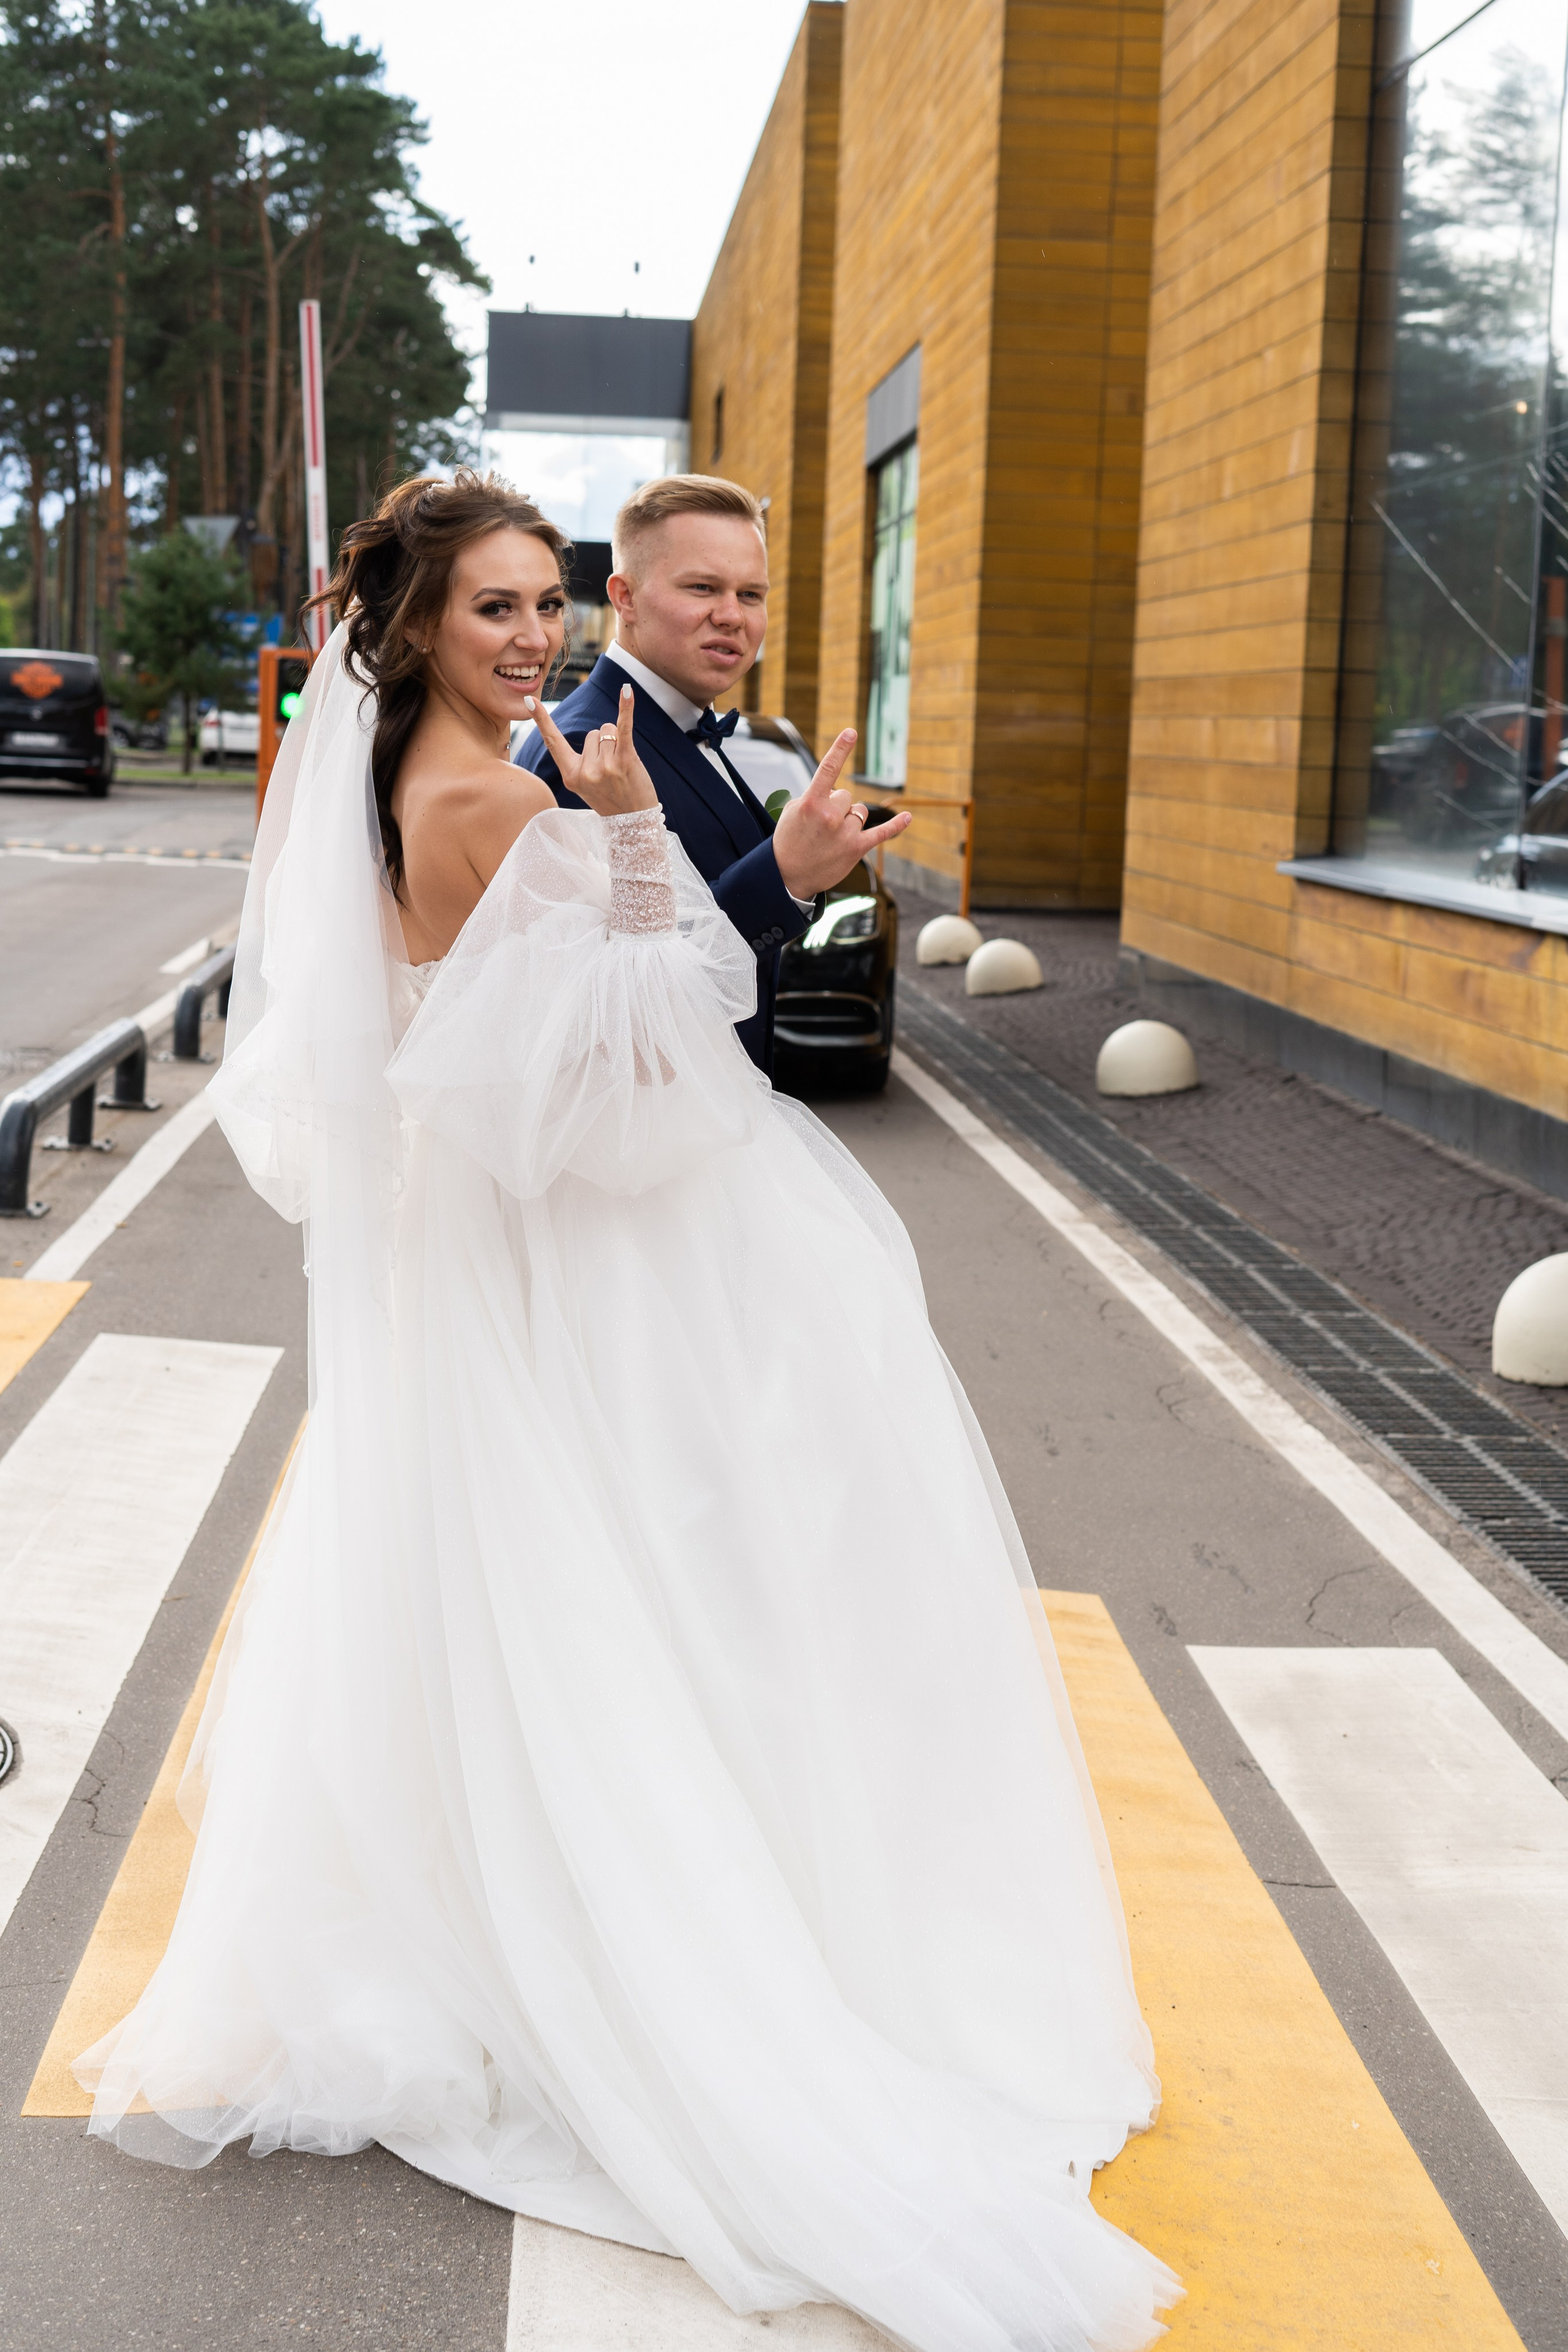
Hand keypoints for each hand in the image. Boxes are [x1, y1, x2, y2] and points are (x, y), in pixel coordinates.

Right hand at [530, 685, 656, 815]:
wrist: (634, 824)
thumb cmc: (612, 800)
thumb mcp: (586, 786)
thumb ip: (581, 762)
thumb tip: (594, 734)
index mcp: (570, 776)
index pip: (553, 742)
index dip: (541, 719)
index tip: (529, 700)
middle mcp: (585, 771)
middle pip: (591, 732)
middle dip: (603, 745)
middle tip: (613, 771)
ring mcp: (604, 767)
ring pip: (607, 730)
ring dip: (617, 742)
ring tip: (624, 768)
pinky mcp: (625, 760)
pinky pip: (623, 727)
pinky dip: (626, 708)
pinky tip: (626, 690)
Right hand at [771, 730, 910, 899]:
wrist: (786, 876)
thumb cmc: (788, 841)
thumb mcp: (792, 811)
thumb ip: (814, 796)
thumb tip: (836, 791)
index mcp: (811, 802)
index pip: (828, 769)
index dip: (840, 749)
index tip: (851, 733)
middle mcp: (830, 816)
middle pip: (845, 795)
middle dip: (836, 806)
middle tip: (820, 826)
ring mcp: (845, 833)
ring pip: (859, 812)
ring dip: (849, 820)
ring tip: (831, 837)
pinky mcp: (856, 849)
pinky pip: (881, 833)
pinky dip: (896, 826)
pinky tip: (909, 818)